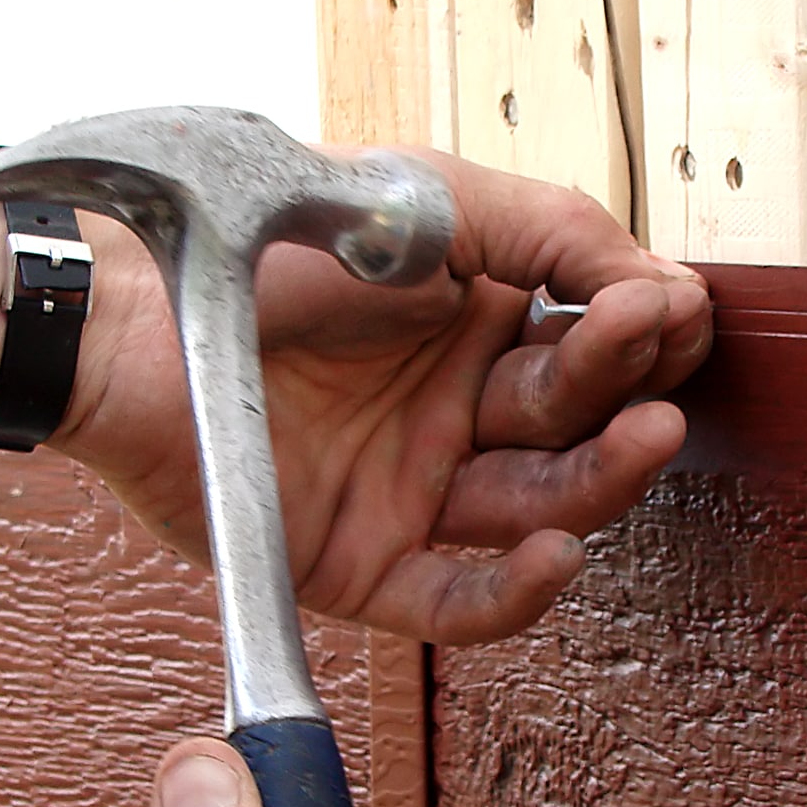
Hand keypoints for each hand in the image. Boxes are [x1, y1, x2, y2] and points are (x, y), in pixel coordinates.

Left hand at [59, 153, 710, 644]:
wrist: (135, 311)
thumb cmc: (269, 243)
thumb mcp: (432, 204)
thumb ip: (558, 233)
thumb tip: (667, 293)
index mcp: (475, 323)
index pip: (591, 345)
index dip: (641, 334)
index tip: (671, 311)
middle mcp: (452, 409)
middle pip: (573, 423)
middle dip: (620, 387)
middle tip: (650, 353)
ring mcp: (410, 488)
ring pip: (536, 506)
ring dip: (602, 476)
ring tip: (646, 433)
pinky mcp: (359, 564)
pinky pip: (455, 602)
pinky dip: (515, 590)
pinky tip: (557, 553)